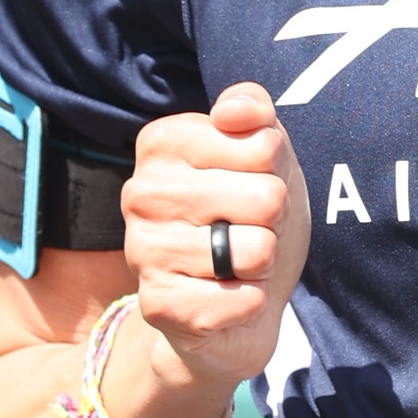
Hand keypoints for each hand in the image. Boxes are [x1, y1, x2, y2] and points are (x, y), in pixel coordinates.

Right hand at [120, 83, 310, 397]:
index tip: (251, 184)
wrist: (236, 302)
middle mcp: (140, 193)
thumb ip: (256, 114)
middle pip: (267, 197)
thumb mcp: (266, 157)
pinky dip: (252, 302)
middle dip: (274, 221)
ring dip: (263, 263)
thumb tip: (237, 111)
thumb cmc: (250, 217)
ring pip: (257, 250)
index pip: (265, 145)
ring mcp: (142, 251)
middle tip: (248, 229)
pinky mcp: (159, 306)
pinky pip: (244, 299)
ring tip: (237, 263)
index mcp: (162, 142)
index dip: (276, 172)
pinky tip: (227, 296)